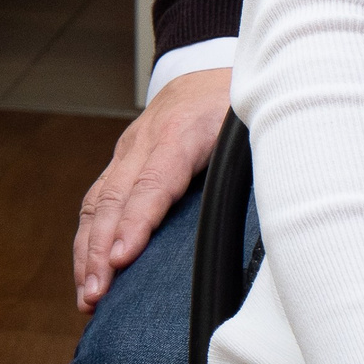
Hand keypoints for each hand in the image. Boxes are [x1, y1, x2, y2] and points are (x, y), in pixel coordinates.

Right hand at [74, 68, 229, 309]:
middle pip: (112, 199)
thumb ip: (252, 167)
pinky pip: (98, 199)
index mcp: (179, 134)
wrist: (210, 69)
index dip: (135, 223)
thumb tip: (277, 219)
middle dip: (99, 250)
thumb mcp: (251, 129)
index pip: (152, 184)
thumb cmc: (236, 103)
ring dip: (87, 251)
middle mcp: (143, 143)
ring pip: (97, 202)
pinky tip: (88, 268)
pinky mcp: (122, 160)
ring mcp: (128, 151)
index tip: (122, 260)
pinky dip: (89, 237)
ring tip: (86, 295)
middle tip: (95, 294)